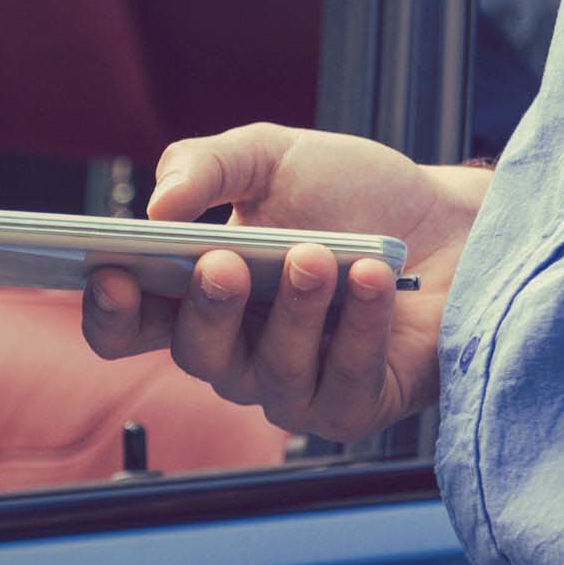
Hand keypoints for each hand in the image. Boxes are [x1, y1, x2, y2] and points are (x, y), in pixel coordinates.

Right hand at [79, 125, 491, 440]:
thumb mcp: (272, 156)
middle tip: (226, 261)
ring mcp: (293, 388)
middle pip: (194, 354)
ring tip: (321, 256)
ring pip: (269, 377)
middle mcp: (236, 352)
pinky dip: (359, 329)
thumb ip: (205, 164)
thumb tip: (157, 204)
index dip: (109, 312)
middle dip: (208, 308)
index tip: (112, 273)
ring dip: (293, 314)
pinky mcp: (353, 408)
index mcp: (196, 298)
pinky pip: (342, 387)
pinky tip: (376, 279)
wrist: (454, 223)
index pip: (127, 327)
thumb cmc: (354, 196)